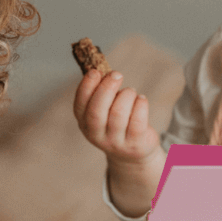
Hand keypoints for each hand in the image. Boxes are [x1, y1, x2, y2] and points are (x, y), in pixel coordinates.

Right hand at [73, 68, 165, 217]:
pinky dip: (140, 104)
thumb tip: (99, 66)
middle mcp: (97, 135)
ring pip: (119, 114)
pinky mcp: (135, 144)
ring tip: (131, 92)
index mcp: (84, 123)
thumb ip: (100, 93)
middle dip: (106, 88)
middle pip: (97, 111)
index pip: (80, 105)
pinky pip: (138, 121)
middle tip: (116, 74)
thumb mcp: (104, 111)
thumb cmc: (116, 123)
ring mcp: (116, 142)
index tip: (95, 71)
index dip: (86, 87)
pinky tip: (141, 100)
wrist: (132, 154)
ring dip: (127, 95)